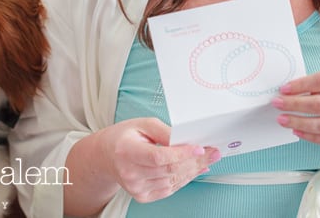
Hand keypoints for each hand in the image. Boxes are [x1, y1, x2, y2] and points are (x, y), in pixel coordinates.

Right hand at [97, 118, 219, 202]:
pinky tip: (195, 170)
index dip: (181, 154)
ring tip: (208, 160)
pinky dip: (185, 179)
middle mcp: (129, 173)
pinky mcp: (142, 196)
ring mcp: (135, 187)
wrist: (107, 156)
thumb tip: (187, 141)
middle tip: (213, 152)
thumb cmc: (126, 137)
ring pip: (172, 181)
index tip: (200, 148)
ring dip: (193, 170)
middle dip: (195, 161)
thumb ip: (165, 131)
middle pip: (169, 170)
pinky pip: (169, 189)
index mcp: (126, 151)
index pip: (158, 157)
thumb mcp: (143, 124)